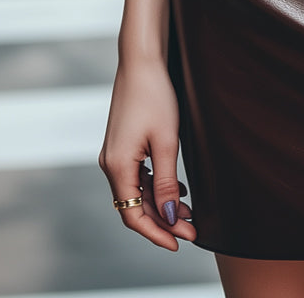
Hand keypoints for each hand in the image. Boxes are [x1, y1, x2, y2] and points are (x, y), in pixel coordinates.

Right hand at [98, 56, 196, 250]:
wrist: (142, 61)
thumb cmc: (155, 96)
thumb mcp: (166, 142)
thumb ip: (166, 183)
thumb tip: (168, 218)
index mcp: (117, 166)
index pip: (133, 215)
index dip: (156, 233)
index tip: (180, 243)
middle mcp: (110, 164)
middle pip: (135, 206)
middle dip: (163, 221)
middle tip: (193, 228)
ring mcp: (114, 154)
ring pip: (137, 192)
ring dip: (161, 205)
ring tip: (190, 212)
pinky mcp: (122, 145)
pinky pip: (137, 176)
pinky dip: (156, 187)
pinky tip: (177, 190)